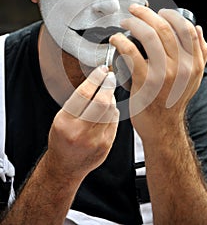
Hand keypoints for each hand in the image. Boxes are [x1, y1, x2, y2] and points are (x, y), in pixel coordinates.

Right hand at [46, 66, 118, 180]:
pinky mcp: (107, 145)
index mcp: (65, 122)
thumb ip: (78, 102)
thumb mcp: (61, 118)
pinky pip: (115, 120)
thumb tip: (97, 80)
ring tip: (106, 94)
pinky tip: (108, 110)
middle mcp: (81, 132)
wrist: (66, 166)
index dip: (95, 79)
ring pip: (111, 110)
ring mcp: (96, 140)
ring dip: (111, 98)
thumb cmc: (62, 139)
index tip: (101, 70)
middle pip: (102, 102)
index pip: (84, 94)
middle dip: (108, 85)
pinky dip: (113, 111)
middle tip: (110, 77)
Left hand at [110, 4, 206, 140]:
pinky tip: (116, 39)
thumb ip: (200, 53)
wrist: (162, 126)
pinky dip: (121, 41)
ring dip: (134, 23)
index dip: (170, 14)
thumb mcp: (194, 78)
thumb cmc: (173, 99)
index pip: (186, 28)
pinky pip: (131, 52)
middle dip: (146, 13)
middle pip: (164, 28)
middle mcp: (182, 67)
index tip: (158, 11)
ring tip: (125, 22)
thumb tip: (198, 29)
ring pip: (149, 36)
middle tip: (135, 10)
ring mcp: (164, 74)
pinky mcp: (145, 81)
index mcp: (194, 63)